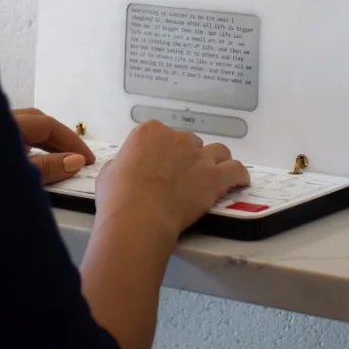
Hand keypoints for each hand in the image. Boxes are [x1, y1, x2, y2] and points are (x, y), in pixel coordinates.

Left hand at [13, 108, 94, 183]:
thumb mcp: (18, 179)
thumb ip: (47, 167)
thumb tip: (76, 160)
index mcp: (6, 123)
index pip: (48, 125)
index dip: (71, 141)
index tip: (88, 160)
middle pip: (36, 121)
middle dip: (60, 138)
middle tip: (77, 157)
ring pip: (23, 127)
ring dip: (45, 141)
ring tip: (61, 159)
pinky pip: (11, 135)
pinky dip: (29, 145)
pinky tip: (35, 159)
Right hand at [95, 120, 250, 240]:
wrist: (138, 216)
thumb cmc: (117, 196)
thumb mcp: (108, 173)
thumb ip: (122, 164)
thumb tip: (126, 169)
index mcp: (148, 132)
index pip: (161, 135)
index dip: (163, 152)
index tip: (161, 167)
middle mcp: (176, 138)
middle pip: (190, 143)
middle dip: (188, 158)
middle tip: (182, 179)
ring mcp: (198, 156)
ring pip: (218, 151)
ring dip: (216, 161)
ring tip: (213, 176)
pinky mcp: (215, 176)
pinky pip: (236, 170)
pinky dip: (238, 176)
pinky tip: (239, 182)